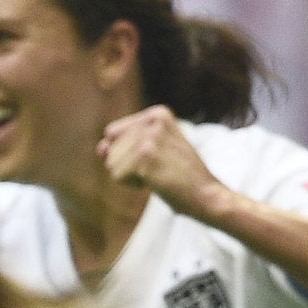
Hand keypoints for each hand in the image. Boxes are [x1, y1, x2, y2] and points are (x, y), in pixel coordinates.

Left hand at [99, 106, 226, 221]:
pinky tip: (156, 181)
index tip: (156, 158)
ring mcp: (150, 137)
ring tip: (158, 174)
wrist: (206, 194)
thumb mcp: (153, 151)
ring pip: (111, 163)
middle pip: (110, 148)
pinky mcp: (145, 156)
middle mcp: (153, 119)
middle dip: (127, 165)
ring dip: (130, 176)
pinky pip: (117, 176)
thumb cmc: (179, 176)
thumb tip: (100, 148)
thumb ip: (123, 145)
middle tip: (159, 168)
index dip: (127, 152)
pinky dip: (133, 185)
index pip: (112, 133)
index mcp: (157, 113)